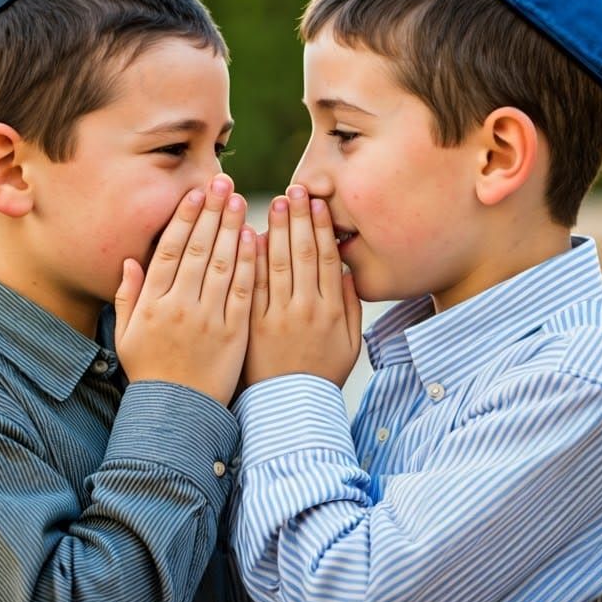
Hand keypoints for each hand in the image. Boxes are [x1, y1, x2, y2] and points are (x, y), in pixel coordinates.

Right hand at [114, 175, 256, 405]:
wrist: (178, 413)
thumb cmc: (150, 372)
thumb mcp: (127, 335)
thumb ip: (128, 296)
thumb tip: (130, 261)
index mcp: (153, 303)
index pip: (171, 250)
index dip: (185, 219)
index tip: (196, 194)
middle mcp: (180, 305)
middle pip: (199, 249)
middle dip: (212, 212)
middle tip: (225, 183)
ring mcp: (208, 318)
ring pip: (223, 264)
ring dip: (233, 228)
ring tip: (242, 201)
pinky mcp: (234, 332)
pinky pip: (244, 291)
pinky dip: (250, 263)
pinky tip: (255, 239)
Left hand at [244, 185, 361, 386]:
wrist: (290, 411)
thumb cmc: (321, 376)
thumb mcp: (350, 345)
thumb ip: (351, 308)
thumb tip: (349, 273)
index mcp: (332, 311)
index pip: (328, 259)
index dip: (323, 228)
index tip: (318, 204)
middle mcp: (306, 310)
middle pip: (304, 254)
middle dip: (299, 219)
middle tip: (294, 190)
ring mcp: (277, 318)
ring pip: (278, 264)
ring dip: (278, 229)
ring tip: (275, 202)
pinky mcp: (252, 326)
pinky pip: (251, 286)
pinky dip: (251, 259)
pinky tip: (249, 234)